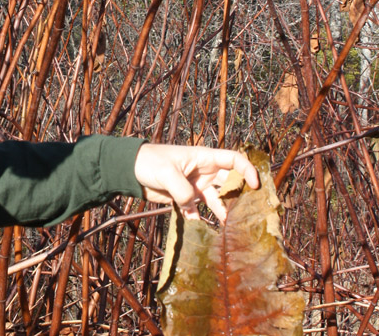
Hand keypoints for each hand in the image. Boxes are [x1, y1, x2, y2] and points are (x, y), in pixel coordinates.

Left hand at [133, 143, 258, 222]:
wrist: (130, 170)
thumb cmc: (149, 162)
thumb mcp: (167, 173)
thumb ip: (182, 190)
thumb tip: (192, 208)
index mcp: (204, 158)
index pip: (234, 160)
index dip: (247, 170)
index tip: (255, 185)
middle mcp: (204, 172)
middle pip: (230, 182)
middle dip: (240, 195)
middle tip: (248, 212)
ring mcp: (196, 185)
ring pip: (217, 200)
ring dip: (223, 211)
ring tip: (229, 226)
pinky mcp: (186, 198)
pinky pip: (198, 210)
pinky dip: (200, 219)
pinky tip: (200, 227)